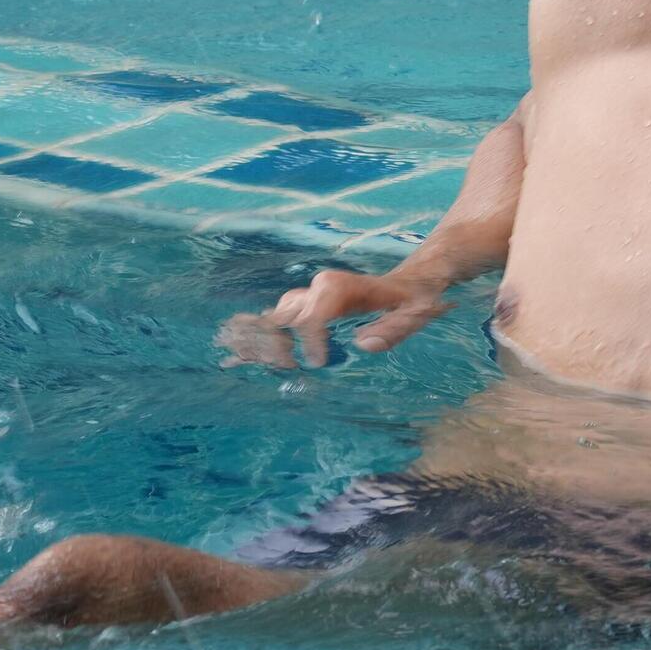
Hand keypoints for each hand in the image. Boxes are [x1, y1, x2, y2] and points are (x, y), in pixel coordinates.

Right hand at [216, 267, 451, 369]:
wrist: (410, 281)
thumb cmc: (416, 300)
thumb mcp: (418, 314)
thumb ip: (395, 330)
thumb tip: (364, 345)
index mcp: (344, 288)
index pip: (315, 314)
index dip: (310, 339)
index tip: (316, 363)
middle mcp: (321, 287)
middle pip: (287, 315)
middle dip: (274, 343)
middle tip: (276, 368)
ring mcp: (312, 295)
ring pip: (276, 316)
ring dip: (257, 338)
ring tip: (232, 357)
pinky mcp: (309, 305)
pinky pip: (278, 319)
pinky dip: (257, 334)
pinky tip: (235, 351)